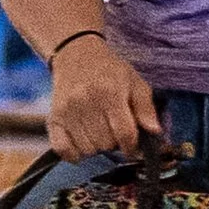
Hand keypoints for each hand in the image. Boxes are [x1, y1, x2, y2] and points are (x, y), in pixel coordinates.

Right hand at [47, 37, 161, 158]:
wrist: (76, 55)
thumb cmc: (110, 71)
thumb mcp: (135, 83)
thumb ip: (146, 108)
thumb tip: (155, 132)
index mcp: (109, 92)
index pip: (124, 133)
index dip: (132, 146)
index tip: (132, 146)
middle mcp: (85, 101)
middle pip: (106, 144)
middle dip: (114, 143)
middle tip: (112, 130)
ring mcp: (67, 111)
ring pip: (87, 150)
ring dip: (96, 147)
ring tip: (98, 131)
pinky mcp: (53, 118)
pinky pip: (63, 150)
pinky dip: (74, 153)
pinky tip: (82, 142)